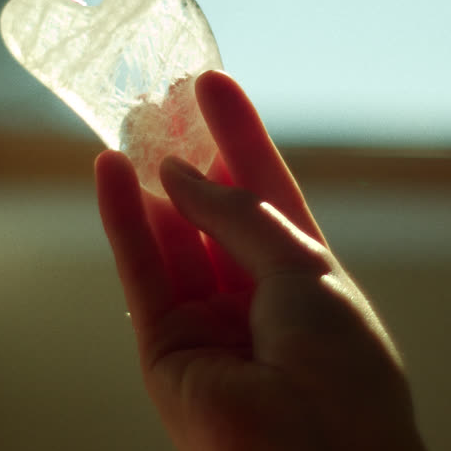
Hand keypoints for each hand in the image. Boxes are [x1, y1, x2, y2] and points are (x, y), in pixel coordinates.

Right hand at [95, 70, 425, 450]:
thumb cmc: (341, 366)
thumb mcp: (303, 265)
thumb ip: (238, 214)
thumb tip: (178, 174)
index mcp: (304, 278)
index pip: (265, 191)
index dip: (239, 137)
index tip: (212, 84)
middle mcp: (254, 299)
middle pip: (211, 211)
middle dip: (187, 155)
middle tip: (160, 98)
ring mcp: (209, 324)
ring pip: (170, 238)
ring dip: (148, 182)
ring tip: (127, 121)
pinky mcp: (165, 349)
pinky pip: (141, 272)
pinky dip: (122, 221)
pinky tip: (108, 172)